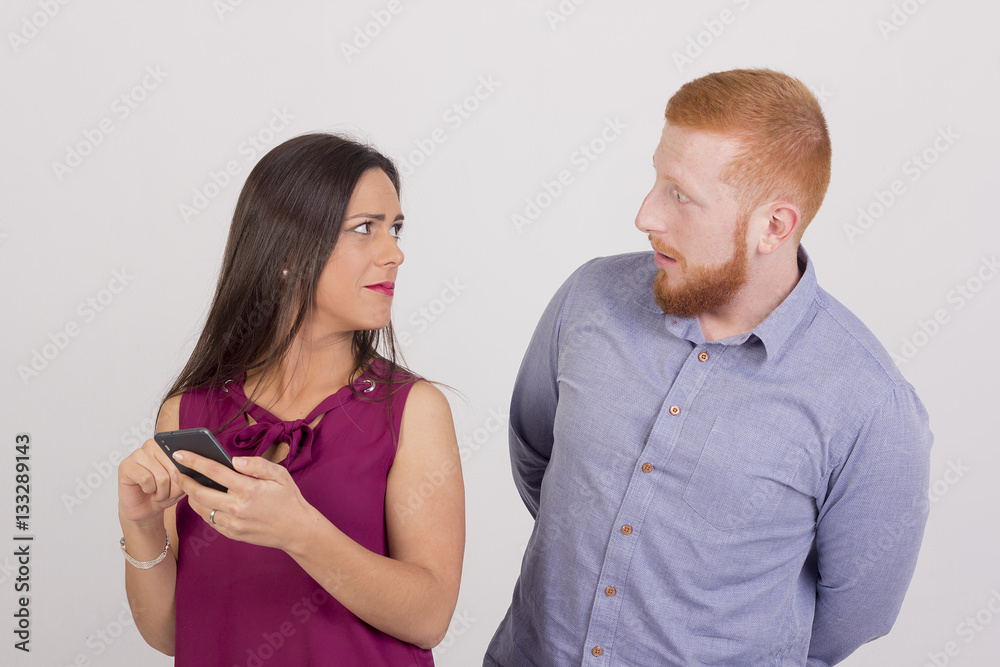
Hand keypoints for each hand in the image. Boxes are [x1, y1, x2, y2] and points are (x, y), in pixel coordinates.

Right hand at [118, 439, 185, 524]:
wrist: (144, 508)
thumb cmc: (163, 493)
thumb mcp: (181, 484)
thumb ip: (187, 474)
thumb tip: (190, 468)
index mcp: (167, 445)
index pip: (184, 460)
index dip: (184, 479)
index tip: (179, 487)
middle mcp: (152, 445)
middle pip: (174, 469)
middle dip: (173, 489)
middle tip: (166, 494)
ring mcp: (137, 454)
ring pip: (161, 476)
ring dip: (161, 492)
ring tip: (156, 493)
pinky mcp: (126, 465)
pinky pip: (146, 479)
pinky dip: (149, 489)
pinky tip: (145, 490)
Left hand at [171, 451, 316, 550]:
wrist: (297, 531)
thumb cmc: (289, 500)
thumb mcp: (280, 475)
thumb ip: (257, 464)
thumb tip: (234, 460)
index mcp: (249, 489)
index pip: (214, 471)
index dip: (194, 461)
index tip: (179, 453)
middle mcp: (237, 507)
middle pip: (200, 493)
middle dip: (184, 480)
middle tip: (176, 471)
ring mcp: (233, 523)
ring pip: (201, 509)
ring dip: (191, 496)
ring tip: (188, 485)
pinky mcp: (233, 534)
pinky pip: (210, 520)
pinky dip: (203, 509)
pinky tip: (204, 501)